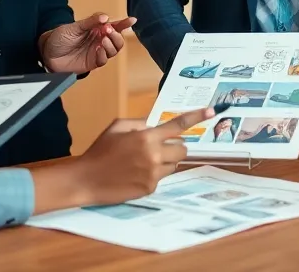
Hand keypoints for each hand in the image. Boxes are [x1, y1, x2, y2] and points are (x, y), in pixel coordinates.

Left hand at [41, 12, 135, 73]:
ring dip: (112, 44)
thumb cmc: (60, 37)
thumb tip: (106, 17)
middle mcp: (99, 40)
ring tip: (103, 39)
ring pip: (114, 50)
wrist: (47, 52)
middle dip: (117, 34)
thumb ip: (90, 22)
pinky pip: (103, 60)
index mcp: (97, 29)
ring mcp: (96, 52)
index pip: (114, 26)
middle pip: (118, 39)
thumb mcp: (74, 26)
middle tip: (108, 30)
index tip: (132, 20)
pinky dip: (104, 54)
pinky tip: (98, 49)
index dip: (124, 23)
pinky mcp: (91, 62)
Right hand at [73, 107, 213, 204]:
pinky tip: (136, 173)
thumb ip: (140, 123)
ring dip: (165, 160)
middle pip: (182, 150)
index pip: (178, 125)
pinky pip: (161, 177)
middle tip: (161, 146)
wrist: (87, 179)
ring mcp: (153, 174)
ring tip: (144, 161)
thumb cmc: (100, 150)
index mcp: (146, 137)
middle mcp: (154, 155)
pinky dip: (154, 173)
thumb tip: (156, 125)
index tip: (212, 111)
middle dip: (176, 146)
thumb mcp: (117, 127)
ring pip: (174, 165)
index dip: (197, 117)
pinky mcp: (150, 188)